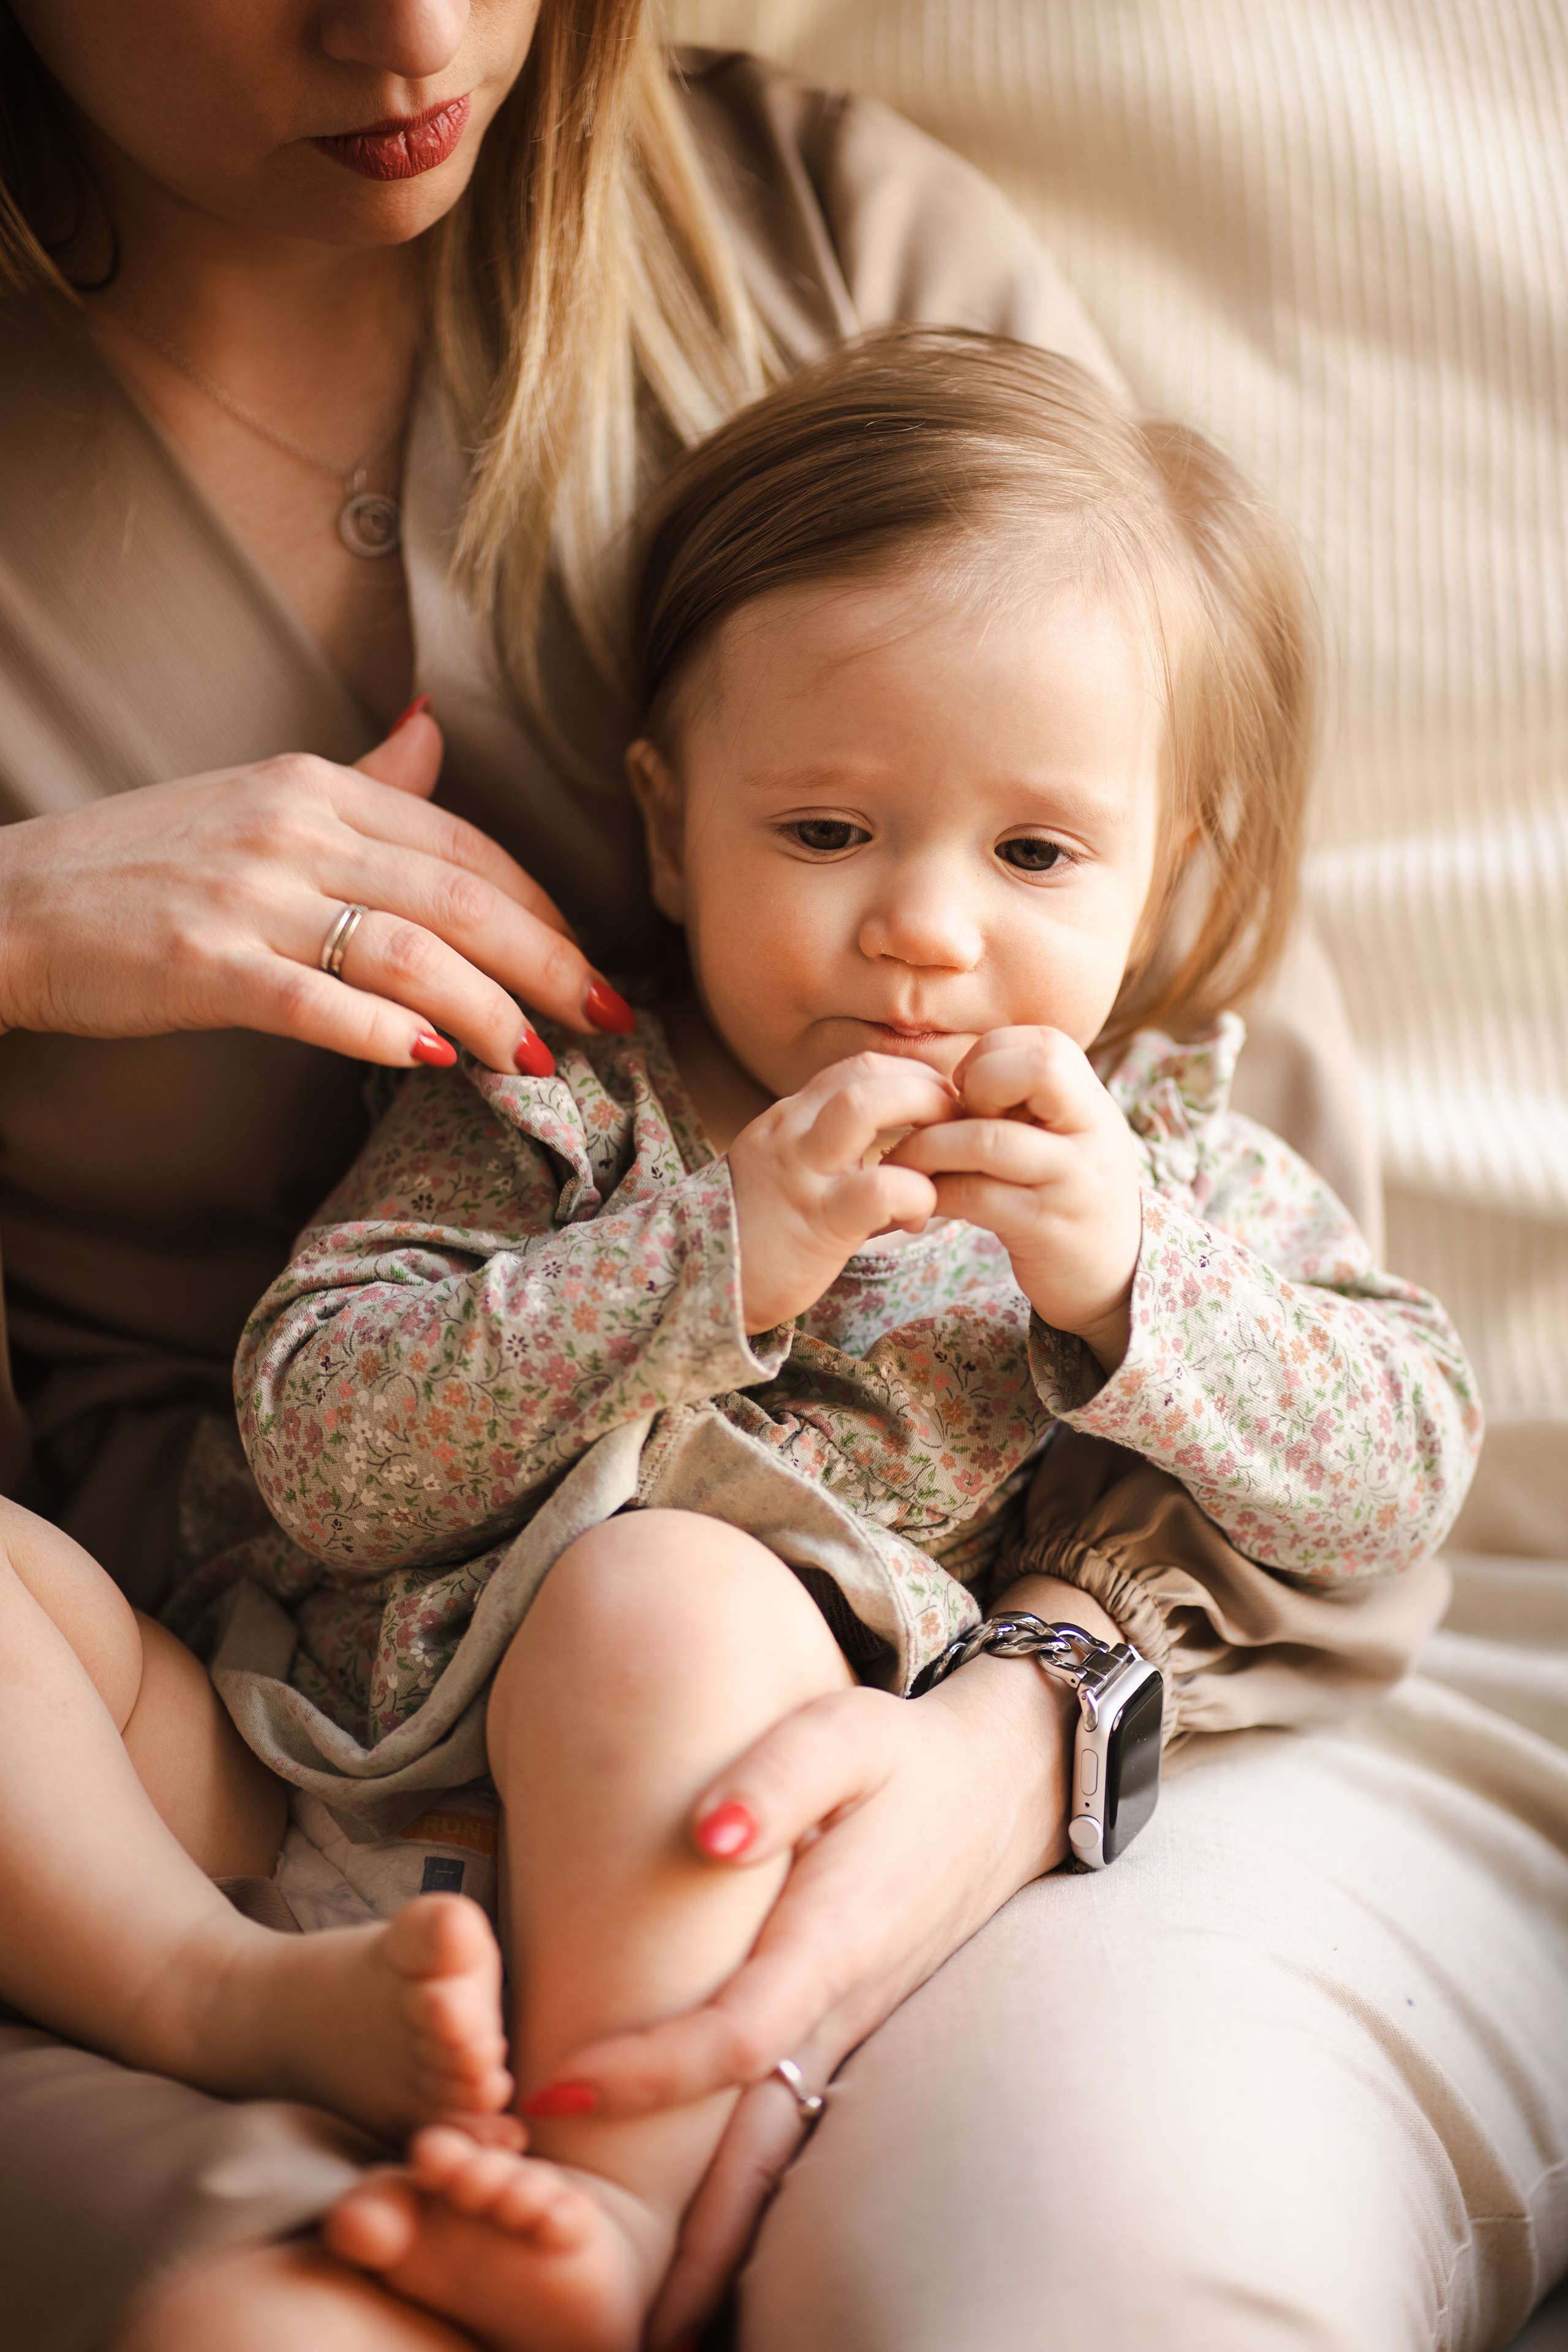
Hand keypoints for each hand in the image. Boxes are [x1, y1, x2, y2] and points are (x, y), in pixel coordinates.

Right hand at [0, 709, 628, 1071]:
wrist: (8, 903)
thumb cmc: (140, 863)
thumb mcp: (258, 798)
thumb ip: (360, 777)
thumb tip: (434, 729)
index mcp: (315, 785)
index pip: (464, 843)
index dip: (542, 905)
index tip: (593, 958)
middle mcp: (293, 828)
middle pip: (457, 895)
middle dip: (549, 960)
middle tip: (610, 1018)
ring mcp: (247, 894)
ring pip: (404, 948)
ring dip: (486, 1007)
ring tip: (539, 1060)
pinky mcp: (202, 960)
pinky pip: (311, 999)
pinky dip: (379, 1031)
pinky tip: (436, 1060)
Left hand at [537, 1568, 1117, 2344]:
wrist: (1002, 1787)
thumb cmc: (904, 1757)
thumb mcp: (845, 1733)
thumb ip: (776, 1776)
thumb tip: (705, 1835)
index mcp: (834, 1937)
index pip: (735, 2034)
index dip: (647, 2073)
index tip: (552, 2091)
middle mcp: (843, 2008)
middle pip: (758, 2147)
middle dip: (687, 2239)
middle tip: (606, 2319)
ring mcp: (851, 2033)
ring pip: (775, 2156)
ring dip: (715, 2241)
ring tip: (644, 2323)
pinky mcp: (846, 2036)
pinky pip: (788, 2130)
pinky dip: (742, 2197)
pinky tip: (696, 2249)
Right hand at [728, 1053, 956, 1330]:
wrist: (696, 1285)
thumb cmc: (761, 1234)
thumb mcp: (796, 1174)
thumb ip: (844, 1156)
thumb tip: (917, 1155)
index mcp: (791, 1118)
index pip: (858, 1066)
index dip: (912, 1076)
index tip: (942, 1109)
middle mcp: (791, 1132)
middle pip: (865, 1072)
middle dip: (926, 1087)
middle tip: (958, 1127)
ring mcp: (800, 1172)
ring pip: (863, 1107)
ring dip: (921, 1119)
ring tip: (945, 1156)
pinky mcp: (815, 1222)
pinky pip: (877, 1188)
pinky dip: (915, 1192)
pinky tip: (918, 1215)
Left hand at [890, 1026, 1142, 1367]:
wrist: (1113, 1275)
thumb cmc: (1067, 1194)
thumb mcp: (1064, 1138)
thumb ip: (1024, 1103)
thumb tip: (941, 1082)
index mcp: (1093, 1103)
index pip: (1044, 1043)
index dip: (991, 1054)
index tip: (965, 1089)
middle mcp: (1093, 1134)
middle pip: (1037, 1070)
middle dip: (976, 1084)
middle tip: (949, 1119)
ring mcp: (1073, 1182)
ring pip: (989, 1140)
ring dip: (930, 1145)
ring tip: (906, 1159)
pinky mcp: (1043, 1228)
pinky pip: (976, 1195)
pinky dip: (935, 1192)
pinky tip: (920, 1199)